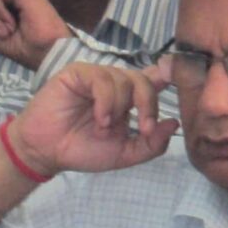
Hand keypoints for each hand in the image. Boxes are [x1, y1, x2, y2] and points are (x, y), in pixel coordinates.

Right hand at [4, 58, 176, 175]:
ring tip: (103, 129)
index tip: (181, 74)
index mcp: (129, 100)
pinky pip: (103, 78)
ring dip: (119, 109)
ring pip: (125, 80)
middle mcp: (116, 84)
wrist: (46, 152)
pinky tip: (100, 118)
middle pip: (145, 80)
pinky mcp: (78, 73)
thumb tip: (174, 124)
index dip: (170, 73)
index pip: (154, 80)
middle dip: (149, 105)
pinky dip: (106, 101)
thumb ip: (151, 143)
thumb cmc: (82, 150)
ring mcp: (97, 76)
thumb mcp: (124, 153)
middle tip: (144, 129)